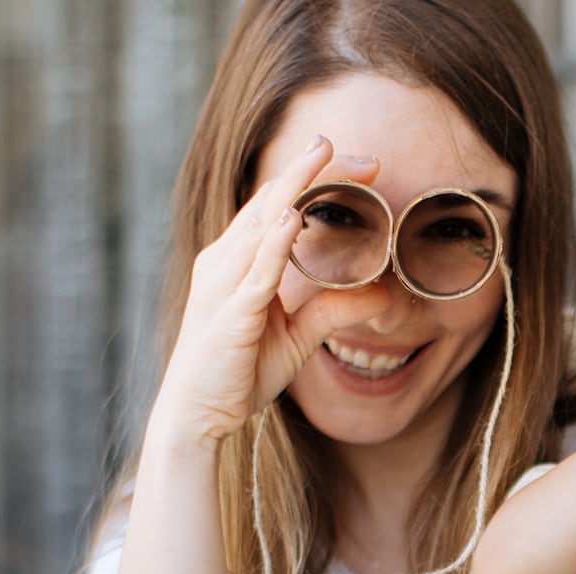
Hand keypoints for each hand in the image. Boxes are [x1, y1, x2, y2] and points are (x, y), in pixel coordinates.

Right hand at [149, 136, 392, 448]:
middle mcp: (225, 262)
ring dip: (296, 188)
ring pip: (261, 223)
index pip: (277, 205)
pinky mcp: (230, 313)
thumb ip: (333, 311)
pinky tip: (294, 218)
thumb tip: (381, 295)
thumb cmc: (237, 372)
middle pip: (271, 201)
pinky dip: (273, 242)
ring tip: (325, 157)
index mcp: (237, 261)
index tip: (361, 166)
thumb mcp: (297, 337)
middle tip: (364, 157)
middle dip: (315, 172)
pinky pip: (254, 271)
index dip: (315, 180)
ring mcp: (223, 284)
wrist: (194, 414)